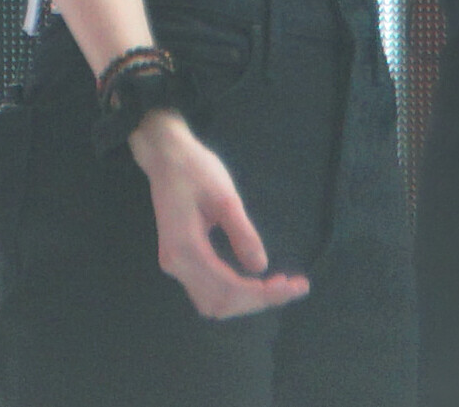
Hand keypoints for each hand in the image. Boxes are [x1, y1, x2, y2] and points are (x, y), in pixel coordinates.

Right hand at [127, 109, 309, 319]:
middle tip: (293, 287)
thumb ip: (242, 233)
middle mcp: (176, 264)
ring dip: (245, 301)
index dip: (262, 293)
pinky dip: (233, 292)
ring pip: (212, 302)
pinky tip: (254, 282)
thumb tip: (261, 268)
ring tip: (277, 287)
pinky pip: (206, 289)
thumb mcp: (225, 197)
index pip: (228, 288)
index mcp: (185, 249)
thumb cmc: (195, 169)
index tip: (293, 286)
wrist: (165, 155)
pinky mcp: (179, 259)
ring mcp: (174, 264)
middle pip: (220, 303)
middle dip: (258, 300)